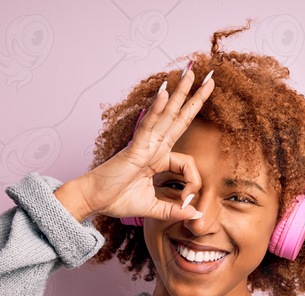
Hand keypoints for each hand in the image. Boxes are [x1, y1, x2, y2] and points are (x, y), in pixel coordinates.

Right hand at [58, 68, 214, 222]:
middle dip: (195, 98)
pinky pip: (148, 125)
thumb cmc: (117, 200)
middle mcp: (154, 147)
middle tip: (210, 77)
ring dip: (180, 92)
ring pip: (167, 114)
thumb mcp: (154, 208)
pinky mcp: (134, 148)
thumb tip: (196, 215)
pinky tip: (165, 92)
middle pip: (179, 118)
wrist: (95, 201)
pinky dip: (157, 109)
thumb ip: (174, 210)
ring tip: (191, 71)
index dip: (193, 184)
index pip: (188, 163)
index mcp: (158, 159)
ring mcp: (145, 144)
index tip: (187, 202)